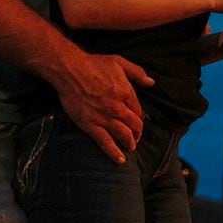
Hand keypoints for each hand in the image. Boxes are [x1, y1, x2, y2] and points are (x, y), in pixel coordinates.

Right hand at [49, 47, 152, 163]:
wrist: (70, 71)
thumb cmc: (94, 64)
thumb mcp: (119, 62)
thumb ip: (137, 73)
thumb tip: (151, 82)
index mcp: (126, 93)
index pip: (138, 111)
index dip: (139, 118)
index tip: (138, 122)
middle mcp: (118, 108)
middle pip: (133, 125)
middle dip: (137, 133)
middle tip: (136, 138)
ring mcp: (104, 117)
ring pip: (123, 135)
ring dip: (130, 143)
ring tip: (131, 147)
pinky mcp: (90, 125)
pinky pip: (105, 142)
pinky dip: (114, 152)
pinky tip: (120, 159)